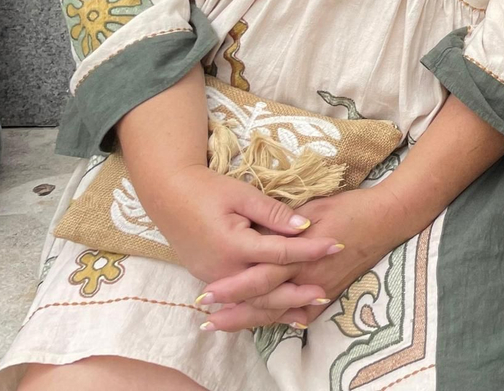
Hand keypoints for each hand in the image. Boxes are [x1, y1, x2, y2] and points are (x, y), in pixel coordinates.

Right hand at [136, 164, 341, 298]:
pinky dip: (258, 305)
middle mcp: (223, 269)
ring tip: (306, 313)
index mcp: (234, 246)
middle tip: (326, 293)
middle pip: (266, 289)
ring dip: (278, 308)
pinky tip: (275, 309)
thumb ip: (274, 214)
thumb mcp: (243, 195)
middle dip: (297, 293)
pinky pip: (238, 297)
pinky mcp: (208, 277)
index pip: (281, 253)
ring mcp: (213, 277)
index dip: (311, 250)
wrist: (168, 195)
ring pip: (251, 301)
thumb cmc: (207, 190)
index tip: (336, 246)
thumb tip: (305, 227)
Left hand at [198, 186, 401, 332]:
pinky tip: (267, 324)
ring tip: (224, 325)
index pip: (261, 276)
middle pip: (265, 301)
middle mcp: (309, 277)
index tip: (208, 294)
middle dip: (235, 312)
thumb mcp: (315, 207)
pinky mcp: (331, 292)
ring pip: (280, 311)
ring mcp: (321, 288)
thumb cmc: (351, 207)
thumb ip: (285, 224)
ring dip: (251, 320)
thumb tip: (257, 233)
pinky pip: (302, 313)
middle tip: (206, 320)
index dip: (234, 287)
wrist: (388, 219)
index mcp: (302, 254)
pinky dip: (282, 320)